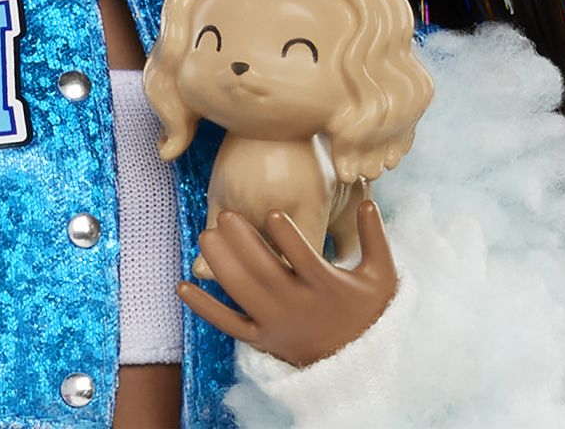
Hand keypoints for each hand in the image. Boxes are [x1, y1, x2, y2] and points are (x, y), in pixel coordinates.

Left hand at [176, 202, 397, 367]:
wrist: (359, 364)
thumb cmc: (369, 310)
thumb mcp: (381, 274)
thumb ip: (375, 236)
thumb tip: (368, 200)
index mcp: (326, 286)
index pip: (305, 258)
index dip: (288, 235)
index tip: (271, 210)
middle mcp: (298, 305)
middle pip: (265, 272)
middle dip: (243, 243)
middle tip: (226, 214)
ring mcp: (277, 323)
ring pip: (243, 293)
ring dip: (221, 265)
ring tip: (206, 235)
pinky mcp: (262, 338)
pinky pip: (229, 323)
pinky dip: (205, 307)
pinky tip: (183, 286)